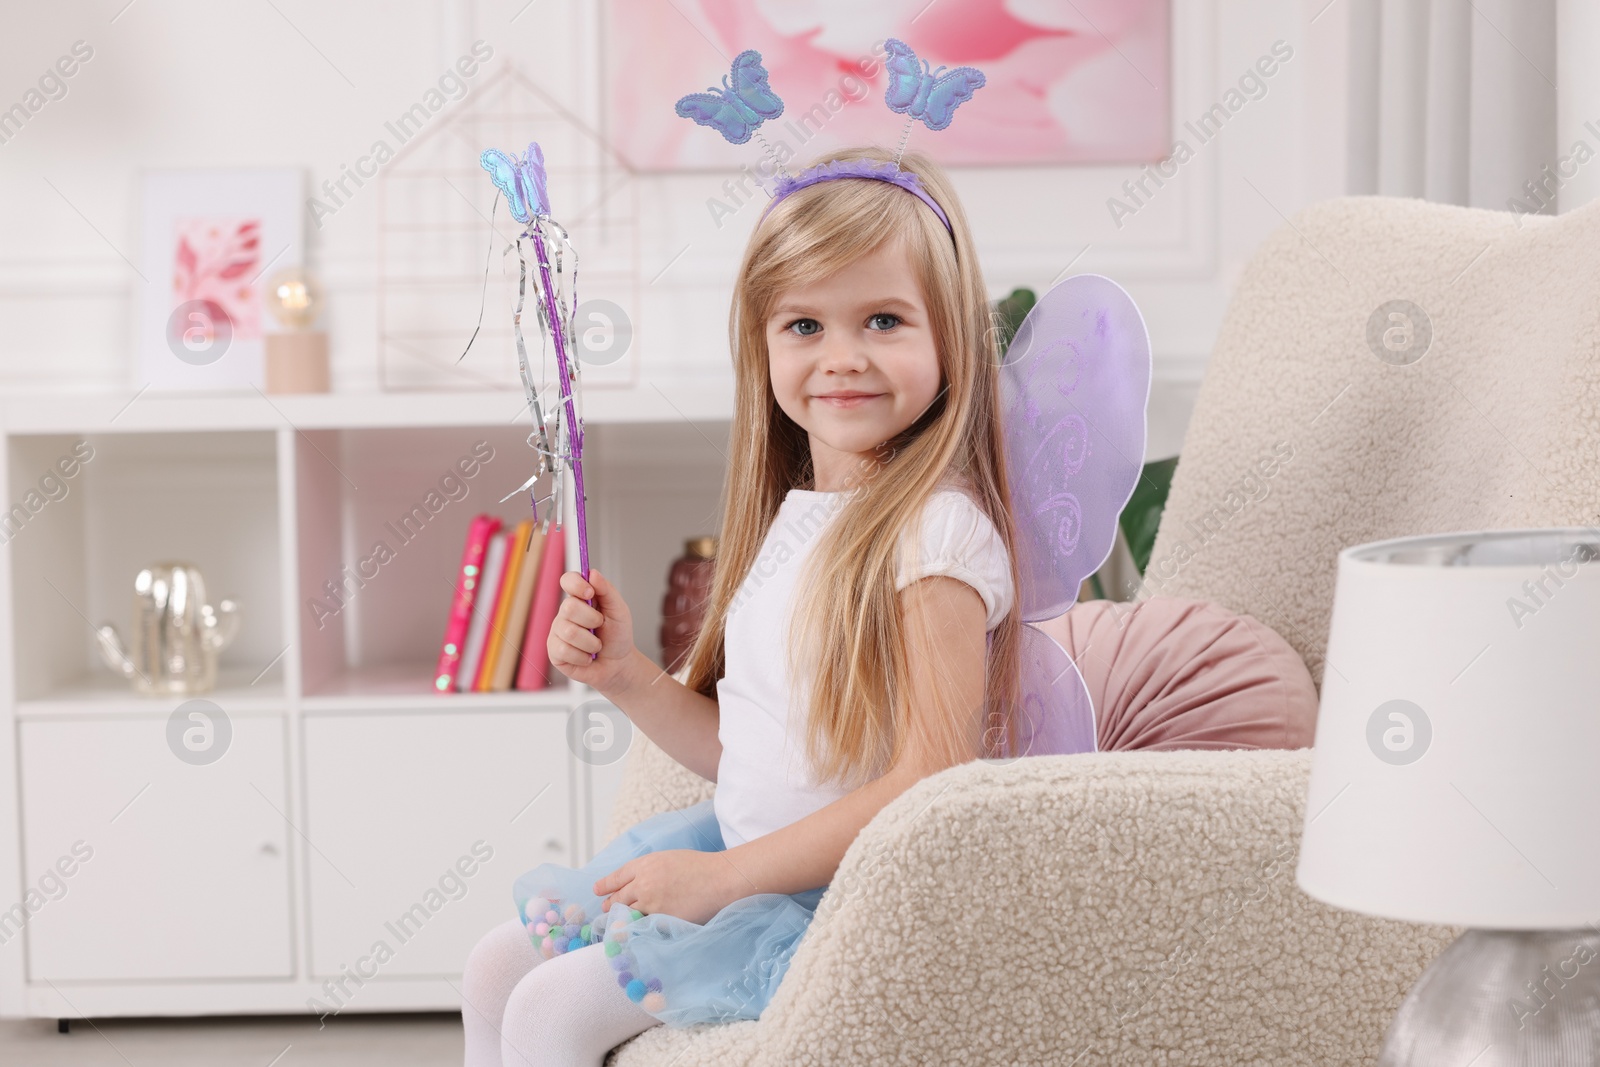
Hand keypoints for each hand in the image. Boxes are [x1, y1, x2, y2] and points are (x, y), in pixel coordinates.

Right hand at [548, 568, 634, 692]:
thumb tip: (592, 573)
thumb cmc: (617, 636)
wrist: (618, 664)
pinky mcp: (554, 651)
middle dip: (592, 620)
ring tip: (596, 646)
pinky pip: (564, 650)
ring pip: (569, 632)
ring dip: (591, 642)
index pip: (568, 580)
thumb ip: (607, 590)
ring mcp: (557, 631)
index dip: (576, 584)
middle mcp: (565, 612)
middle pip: (569, 607)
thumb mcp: (619, 611)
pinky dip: (583, 657)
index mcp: (581, 598)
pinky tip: (587, 657)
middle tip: (600, 627)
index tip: (590, 593)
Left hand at [593, 849, 744, 926]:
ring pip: (627, 913)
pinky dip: (636, 927)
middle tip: (606, 908)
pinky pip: (642, 924)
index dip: (605, 885)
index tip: (598, 890)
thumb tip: (636, 882)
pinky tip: (633, 929)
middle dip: (611, 903)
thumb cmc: (698, 867)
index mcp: (645, 864)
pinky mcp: (661, 918)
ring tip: (617, 921)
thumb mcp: (668, 859)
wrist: (719, 879)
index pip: (617, 877)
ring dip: (621, 917)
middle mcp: (643, 883)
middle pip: (618, 897)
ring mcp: (651, 903)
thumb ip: (649, 870)